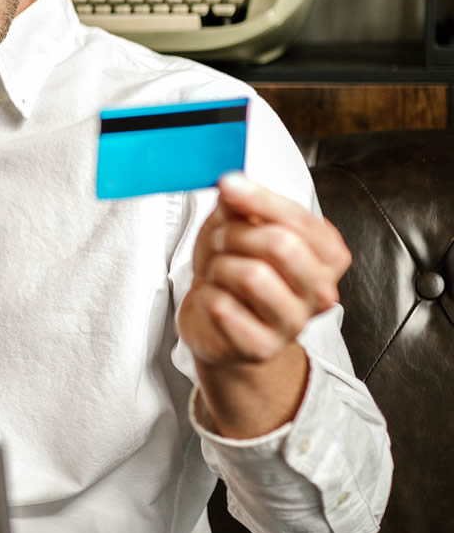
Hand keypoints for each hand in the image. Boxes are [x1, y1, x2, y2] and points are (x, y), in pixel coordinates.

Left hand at [180, 172, 350, 368]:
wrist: (217, 320)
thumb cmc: (235, 268)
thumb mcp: (238, 226)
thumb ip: (242, 204)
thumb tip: (234, 186)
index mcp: (326, 257)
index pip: (301, 220)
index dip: (258, 197)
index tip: (228, 185)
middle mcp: (319, 292)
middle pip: (280, 245)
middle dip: (236, 234)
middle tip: (221, 240)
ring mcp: (293, 323)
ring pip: (250, 275)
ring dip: (219, 266)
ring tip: (218, 273)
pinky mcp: (261, 347)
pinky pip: (223, 307)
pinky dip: (206, 297)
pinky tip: (214, 301)